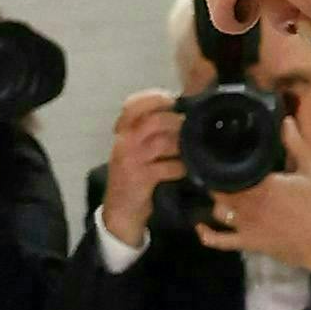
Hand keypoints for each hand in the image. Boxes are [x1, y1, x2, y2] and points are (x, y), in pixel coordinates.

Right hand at [101, 89, 185, 247]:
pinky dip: (180, 168)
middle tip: (190, 128)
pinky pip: (167, 167)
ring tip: (191, 148)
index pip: (132, 105)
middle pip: (154, 121)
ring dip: (181, 145)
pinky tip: (186, 170)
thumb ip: (148, 131)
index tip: (171, 99)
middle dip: (176, 122)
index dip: (153, 98)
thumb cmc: (131, 175)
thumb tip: (180, 114)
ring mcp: (132, 160)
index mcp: (122, 132)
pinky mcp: (141, 179)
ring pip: (162, 143)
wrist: (119, 211)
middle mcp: (124, 142)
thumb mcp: (133, 149)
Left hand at [199, 119, 310, 291]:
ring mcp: (245, 224)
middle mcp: (248, 202)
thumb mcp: (310, 169)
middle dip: (216, 180)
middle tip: (215, 171)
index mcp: (262, 183)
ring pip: (217, 210)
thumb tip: (286, 120)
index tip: (219, 153)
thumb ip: (295, 144)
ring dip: (216, 202)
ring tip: (216, 193)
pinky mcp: (247, 242)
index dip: (221, 161)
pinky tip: (199, 226)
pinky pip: (219, 241)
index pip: (230, 169)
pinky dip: (206, 235)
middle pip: (219, 189)